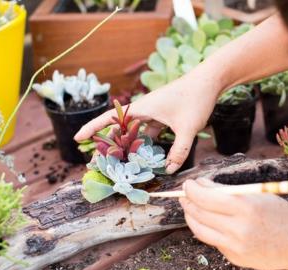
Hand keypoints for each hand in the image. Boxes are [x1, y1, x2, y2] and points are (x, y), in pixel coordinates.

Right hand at [74, 73, 221, 173]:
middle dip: (107, 144)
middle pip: (119, 128)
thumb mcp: (187, 129)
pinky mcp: (163, 115)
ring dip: (126, 146)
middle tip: (96, 162)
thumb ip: (179, 151)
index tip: (77, 138)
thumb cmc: (195, 99)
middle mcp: (144, 109)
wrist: (209, 81)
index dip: (92, 128)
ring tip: (119, 162)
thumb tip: (171, 170)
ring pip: (134, 131)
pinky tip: (147, 156)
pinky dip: (145, 143)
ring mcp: (154, 112)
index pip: (109, 117)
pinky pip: (149, 131)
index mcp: (142, 108)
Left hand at [179, 178, 287, 269]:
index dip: (193, 190)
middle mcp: (238, 229)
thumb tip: (202, 187)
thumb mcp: (259, 195)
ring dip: (191, 216)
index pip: (206, 198)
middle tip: (185, 193)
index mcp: (246, 208)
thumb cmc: (282, 214)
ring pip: (200, 230)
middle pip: (199, 214)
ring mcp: (235, 247)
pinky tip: (207, 222)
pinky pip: (213, 241)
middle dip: (188, 201)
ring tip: (189, 207)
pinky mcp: (235, 258)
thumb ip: (229, 192)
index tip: (189, 183)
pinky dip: (207, 229)